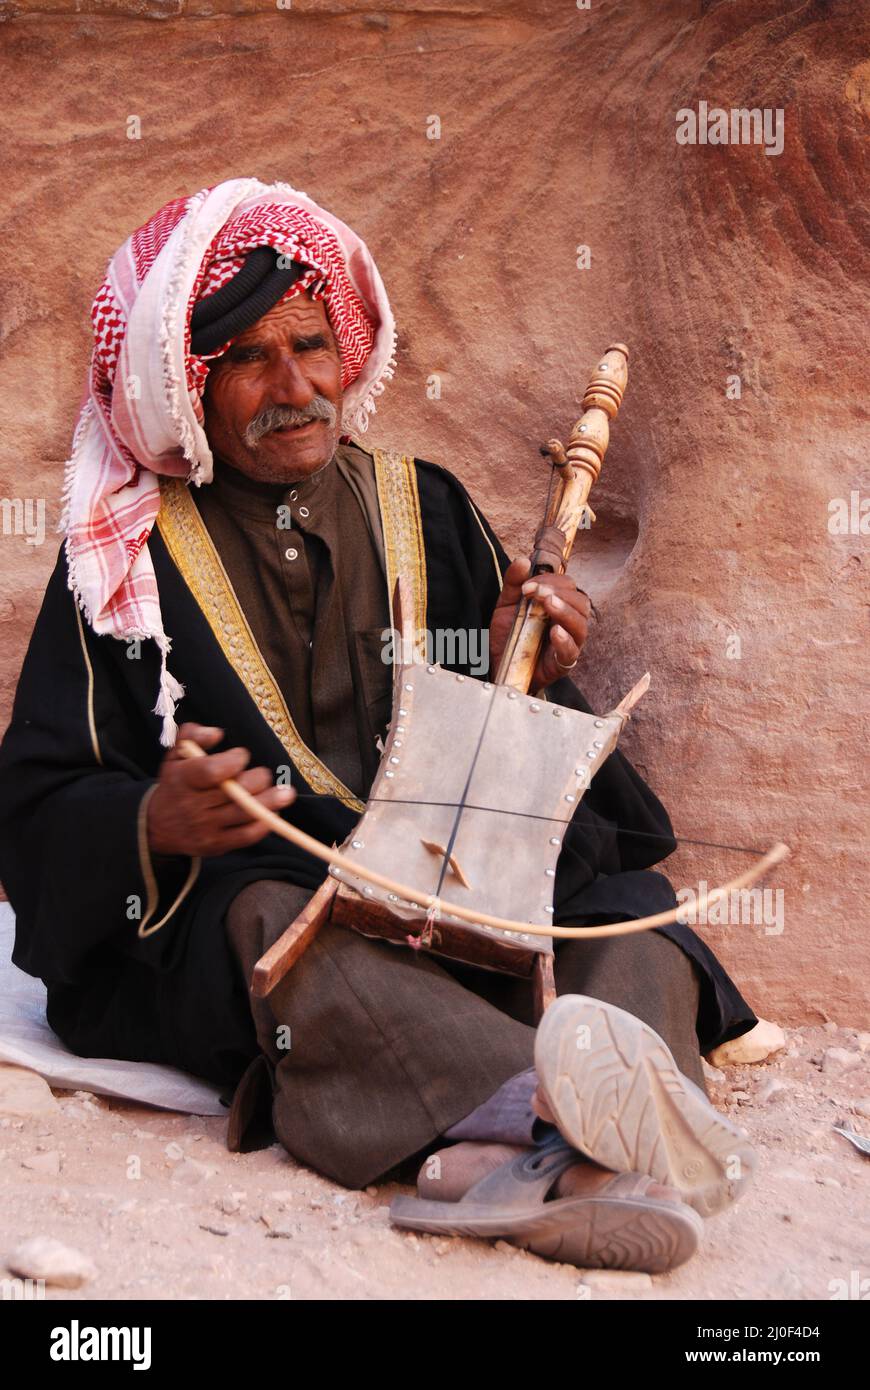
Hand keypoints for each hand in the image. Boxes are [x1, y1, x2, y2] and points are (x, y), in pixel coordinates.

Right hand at [146, 723, 295, 857]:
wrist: (158, 826)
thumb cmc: (176, 782)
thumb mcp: (175, 754)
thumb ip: (193, 736)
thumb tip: (217, 733)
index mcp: (183, 779)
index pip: (211, 772)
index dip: (232, 762)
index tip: (241, 755)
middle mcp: (193, 805)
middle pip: (234, 793)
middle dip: (256, 780)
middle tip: (263, 775)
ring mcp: (206, 828)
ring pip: (244, 814)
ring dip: (270, 802)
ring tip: (286, 793)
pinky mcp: (217, 844)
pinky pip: (246, 836)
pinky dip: (264, 823)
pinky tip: (273, 811)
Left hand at [488, 557, 591, 693]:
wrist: (499, 664)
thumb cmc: (509, 634)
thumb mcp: (506, 604)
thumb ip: (514, 583)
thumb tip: (523, 560)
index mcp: (559, 604)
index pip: (567, 585)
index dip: (550, 581)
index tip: (526, 586)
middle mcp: (568, 622)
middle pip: (580, 601)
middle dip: (558, 592)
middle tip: (536, 593)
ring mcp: (568, 642)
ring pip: (581, 624)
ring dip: (565, 611)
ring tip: (549, 604)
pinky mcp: (562, 663)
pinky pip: (571, 651)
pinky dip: (565, 640)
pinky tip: (554, 632)